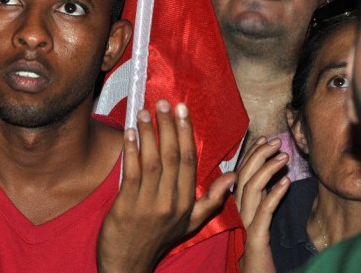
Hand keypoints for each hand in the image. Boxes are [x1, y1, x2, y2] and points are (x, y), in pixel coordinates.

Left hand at [97, 99, 235, 272]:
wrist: (129, 264)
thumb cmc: (159, 238)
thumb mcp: (191, 223)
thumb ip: (211, 200)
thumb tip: (233, 178)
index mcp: (187, 202)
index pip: (190, 161)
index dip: (187, 133)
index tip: (182, 110)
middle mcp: (171, 202)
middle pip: (173, 156)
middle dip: (169, 127)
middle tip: (164, 103)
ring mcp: (149, 204)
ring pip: (153, 161)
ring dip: (149, 134)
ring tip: (144, 112)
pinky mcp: (127, 206)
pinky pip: (131, 173)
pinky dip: (131, 151)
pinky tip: (128, 133)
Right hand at [234, 137, 289, 272]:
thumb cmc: (259, 254)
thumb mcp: (260, 222)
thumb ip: (261, 201)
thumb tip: (271, 179)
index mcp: (237, 207)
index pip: (240, 174)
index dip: (251, 154)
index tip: (264, 138)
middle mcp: (237, 212)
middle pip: (242, 176)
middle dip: (258, 155)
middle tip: (275, 141)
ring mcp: (245, 224)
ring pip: (250, 189)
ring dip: (267, 169)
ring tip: (284, 156)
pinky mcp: (255, 237)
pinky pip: (264, 211)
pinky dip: (274, 194)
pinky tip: (286, 182)